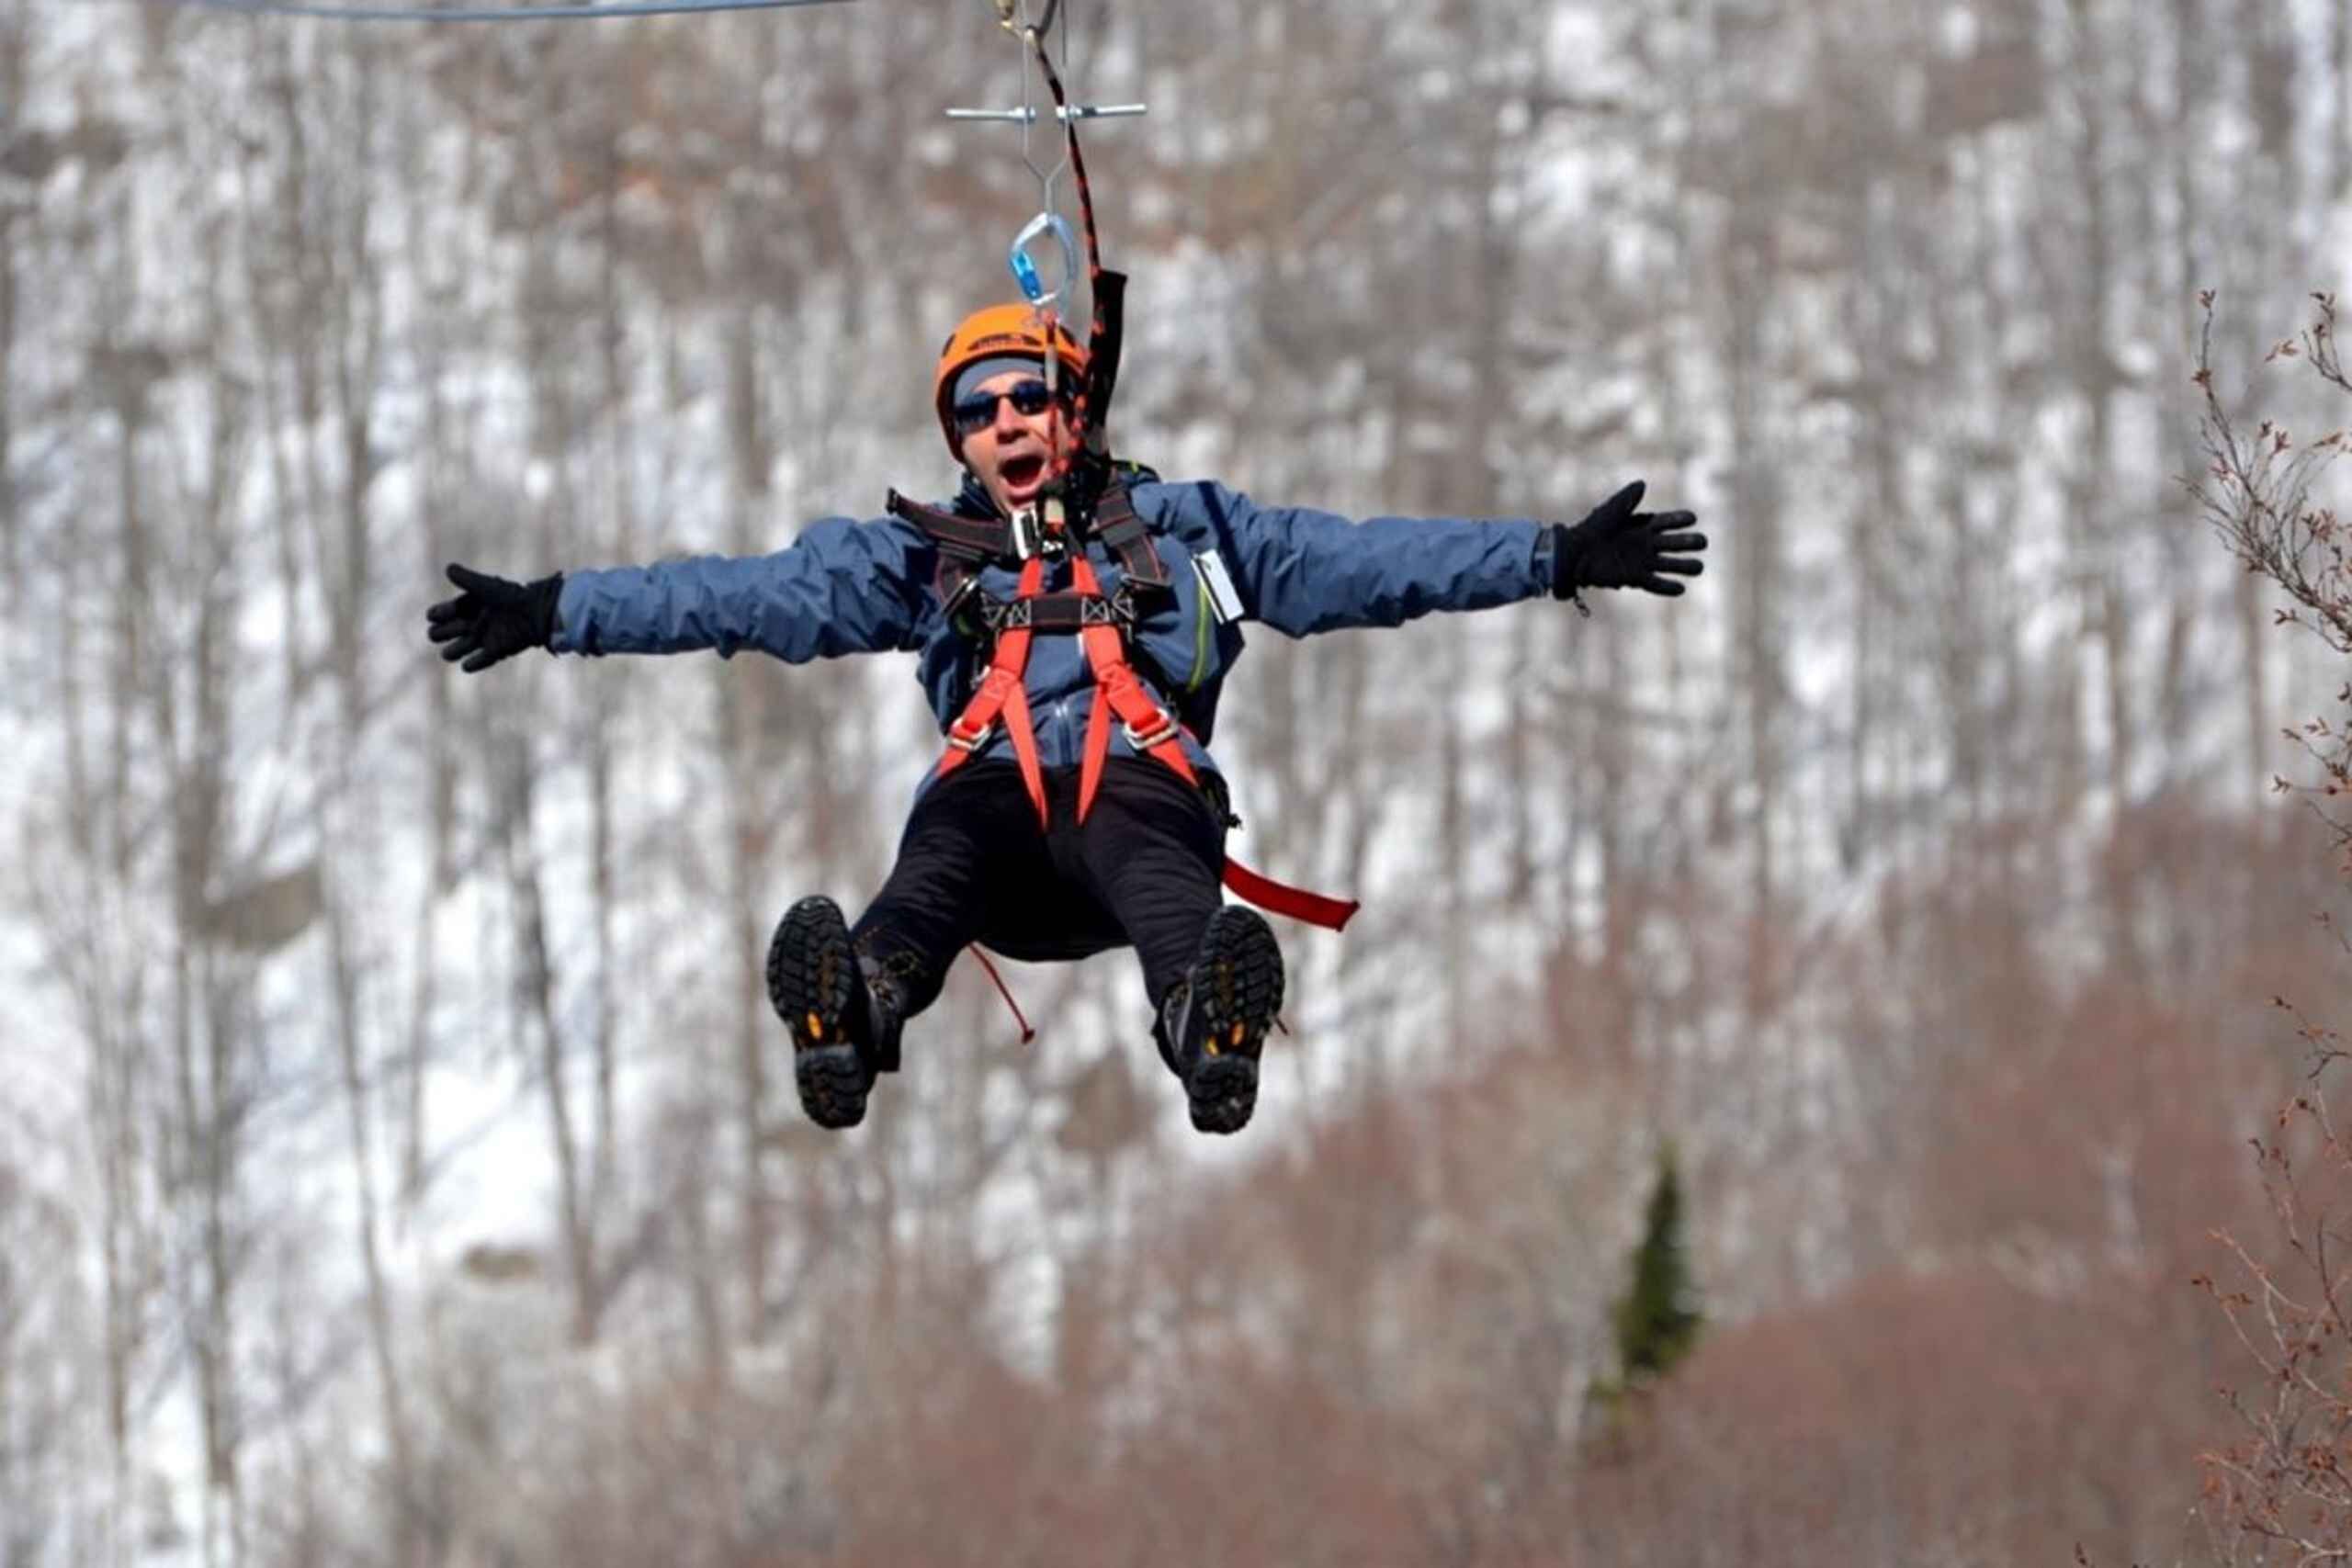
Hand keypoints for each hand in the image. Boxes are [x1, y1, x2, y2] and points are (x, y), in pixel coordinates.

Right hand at [425, 563, 562, 672]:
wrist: (536, 612)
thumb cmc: (511, 596)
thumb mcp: (486, 586)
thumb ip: (467, 579)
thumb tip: (448, 569)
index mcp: (467, 606)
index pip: (440, 614)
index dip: (438, 614)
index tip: (445, 612)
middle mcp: (471, 622)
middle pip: (441, 633)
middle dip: (440, 633)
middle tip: (454, 628)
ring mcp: (482, 638)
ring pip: (455, 650)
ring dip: (453, 651)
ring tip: (459, 647)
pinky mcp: (495, 651)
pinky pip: (479, 662)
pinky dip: (472, 665)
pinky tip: (468, 664)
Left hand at [1550, 481, 1706, 599]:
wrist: (1575, 552)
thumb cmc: (1593, 528)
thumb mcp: (1611, 510)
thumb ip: (1627, 498)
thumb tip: (1642, 484)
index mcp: (1645, 526)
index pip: (1669, 522)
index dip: (1680, 520)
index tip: (1692, 518)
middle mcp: (1648, 544)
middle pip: (1676, 544)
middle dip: (1690, 542)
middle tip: (1702, 542)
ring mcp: (1643, 562)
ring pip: (1671, 565)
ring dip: (1686, 566)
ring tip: (1700, 567)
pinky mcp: (1635, 578)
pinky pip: (1655, 584)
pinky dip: (1668, 587)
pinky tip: (1681, 588)